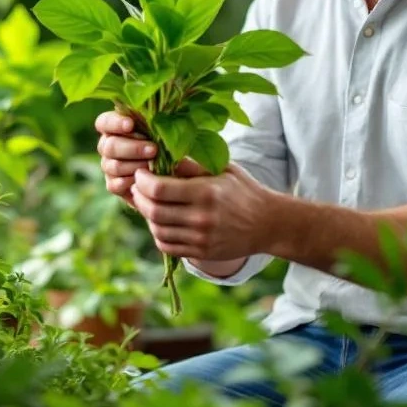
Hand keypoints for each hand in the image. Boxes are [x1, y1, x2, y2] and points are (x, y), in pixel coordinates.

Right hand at [94, 110, 205, 207]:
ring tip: (153, 167)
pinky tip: (142, 181)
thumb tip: (158, 125)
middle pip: (109, 145)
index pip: (104, 122)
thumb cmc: (169, 146)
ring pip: (112, 165)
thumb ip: (156, 127)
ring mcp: (109, 166)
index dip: (115, 123)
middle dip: (132, 147)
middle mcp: (108, 146)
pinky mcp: (113, 185)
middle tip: (153, 150)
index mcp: (115, 128)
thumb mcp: (165, 134)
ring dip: (134, 166)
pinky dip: (129, 182)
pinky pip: (114, 184)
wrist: (175, 174)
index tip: (131, 124)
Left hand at [130, 163, 277, 261]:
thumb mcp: (222, 170)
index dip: (143, 181)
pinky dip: (158, 234)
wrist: (267, 223)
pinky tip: (160, 222)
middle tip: (138, 188)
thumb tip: (160, 153)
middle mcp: (202, 218)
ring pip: (157, 230)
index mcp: (206, 192)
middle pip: (154, 211)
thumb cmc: (243, 190)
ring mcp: (201, 239)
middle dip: (139, 197)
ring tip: (149, 203)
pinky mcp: (201, 253)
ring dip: (147, 216)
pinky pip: (168, 246)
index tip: (141, 173)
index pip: (159, 189)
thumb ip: (191, 165)